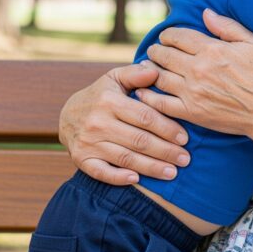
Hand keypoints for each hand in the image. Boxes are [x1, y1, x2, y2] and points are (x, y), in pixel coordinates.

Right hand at [59, 63, 189, 184]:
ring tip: (172, 172)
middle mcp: (98, 123)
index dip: (167, 128)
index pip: (145, 117)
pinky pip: (101, 172)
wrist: (67, 114)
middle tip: (185, 159)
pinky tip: (137, 180)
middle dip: (165, 151)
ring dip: (151, 168)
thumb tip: (155, 71)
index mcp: (109, 101)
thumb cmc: (101, 94)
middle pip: (139, 140)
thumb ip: (135, 74)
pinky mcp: (81, 159)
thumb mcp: (115, 78)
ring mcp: (88, 142)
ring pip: (125, 158)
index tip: (185, 138)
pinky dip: (118, 177)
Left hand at [136, 9, 252, 137]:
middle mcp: (198, 69)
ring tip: (148, 67)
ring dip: (150, 70)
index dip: (168, 35)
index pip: (179, 37)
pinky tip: (143, 91)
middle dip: (156, 50)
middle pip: (165, 55)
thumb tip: (205, 12)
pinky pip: (161, 103)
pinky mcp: (191, 112)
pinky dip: (149, 96)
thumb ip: (227, 26)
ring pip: (159, 77)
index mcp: (212, 50)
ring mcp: (192, 92)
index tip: (166, 36)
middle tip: (154, 50)